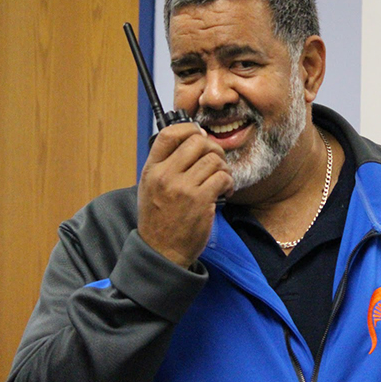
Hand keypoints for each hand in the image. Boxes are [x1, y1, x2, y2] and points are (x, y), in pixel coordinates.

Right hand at [137, 122, 233, 267]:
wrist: (162, 252)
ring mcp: (182, 188)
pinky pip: (223, 177)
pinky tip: (225, 191)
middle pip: (197, 142)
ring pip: (214, 159)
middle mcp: (165, 175)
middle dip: (213, 149)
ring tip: (221, 180)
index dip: (189, 129)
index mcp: (151, 170)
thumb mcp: (151, 188)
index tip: (200, 136)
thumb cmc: (160, 220)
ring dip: (223, 168)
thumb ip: (166, 164)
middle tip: (216, 162)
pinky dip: (229, 183)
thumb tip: (192, 138)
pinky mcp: (201, 200)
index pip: (169, 133)